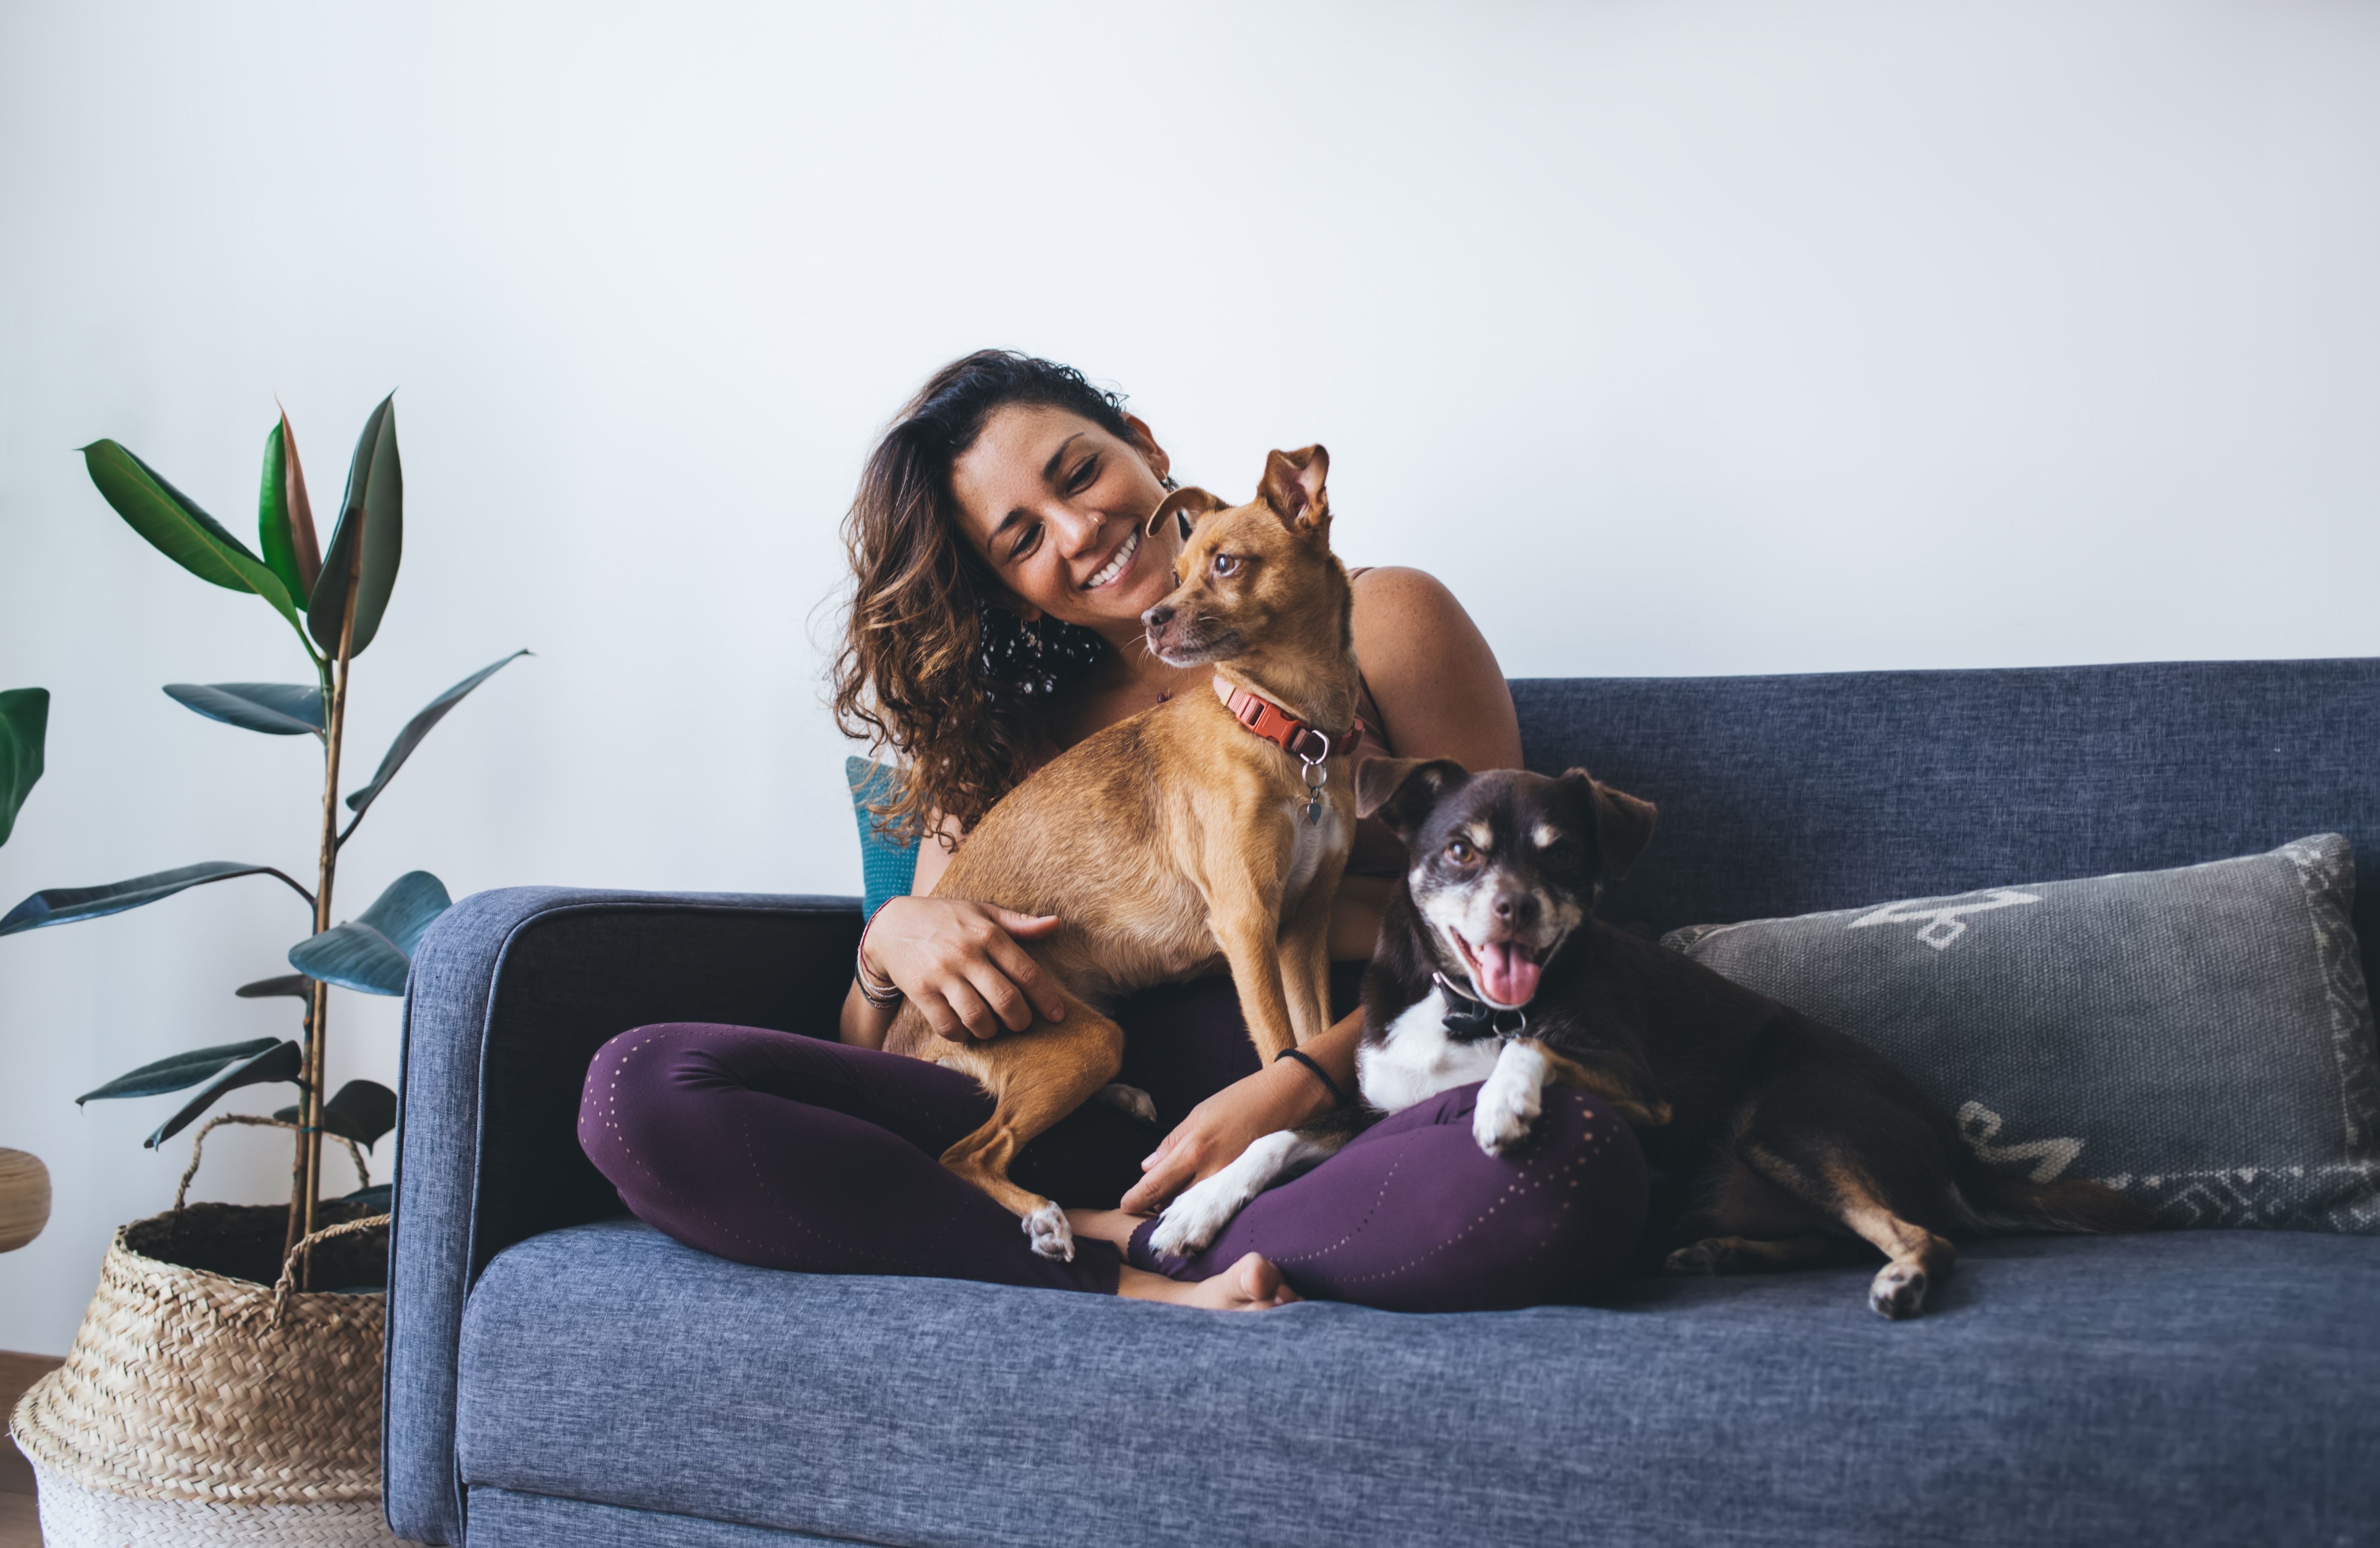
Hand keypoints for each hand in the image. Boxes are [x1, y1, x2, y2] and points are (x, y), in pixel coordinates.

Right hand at [862, 896, 1067, 1042]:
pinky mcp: (921, 992)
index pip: (1027, 972)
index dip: (1046, 999)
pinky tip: (966, 1028)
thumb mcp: (981, 910)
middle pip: (1006, 1001)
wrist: (891, 925)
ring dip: (991, 1031)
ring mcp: (942, 974)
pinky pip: (948, 1026)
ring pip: (978, 1018)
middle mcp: (966, 954)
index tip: (1057, 1015)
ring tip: (994, 1026)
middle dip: (1021, 1021)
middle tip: (1022, 1023)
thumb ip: (1018, 922)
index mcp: (988, 934)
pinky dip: (962, 1034)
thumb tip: (1055, 924)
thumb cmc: (945, 918)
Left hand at [1119, 1058, 1330, 1214]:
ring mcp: (1233, 1184)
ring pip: (1197, 1211)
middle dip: (1158, 1212)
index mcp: (1194, 1149)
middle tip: (1147, 1213)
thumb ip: (1172, 1143)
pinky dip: (1207, 1212)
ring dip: (1182, 1214)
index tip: (1125, 1205)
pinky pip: (1221, 1209)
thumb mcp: (1200, 1113)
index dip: (1137, 1199)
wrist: (1290, 1097)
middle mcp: (1212, 1172)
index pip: (1156, 1184)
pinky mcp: (1250, 1189)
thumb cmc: (1243, 1100)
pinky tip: (1202, 1211)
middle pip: (1174, 1205)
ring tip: (1172, 1214)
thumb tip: (1147, 1168)